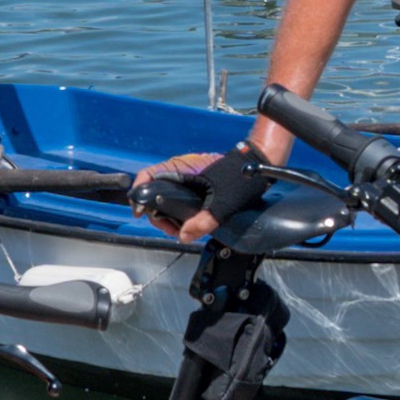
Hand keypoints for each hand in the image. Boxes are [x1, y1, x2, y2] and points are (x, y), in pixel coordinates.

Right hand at [135, 134, 277, 242]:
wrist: (260, 164)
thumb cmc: (242, 177)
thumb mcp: (223, 204)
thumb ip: (203, 221)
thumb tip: (183, 236)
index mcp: (181, 169)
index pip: (148, 176)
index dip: (139, 194)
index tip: (141, 213)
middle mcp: (181, 170)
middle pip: (155, 191)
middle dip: (157, 214)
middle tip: (171, 230)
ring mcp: (188, 176)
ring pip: (167, 195)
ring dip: (169, 214)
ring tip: (180, 229)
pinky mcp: (197, 182)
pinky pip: (180, 196)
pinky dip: (179, 210)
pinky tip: (189, 223)